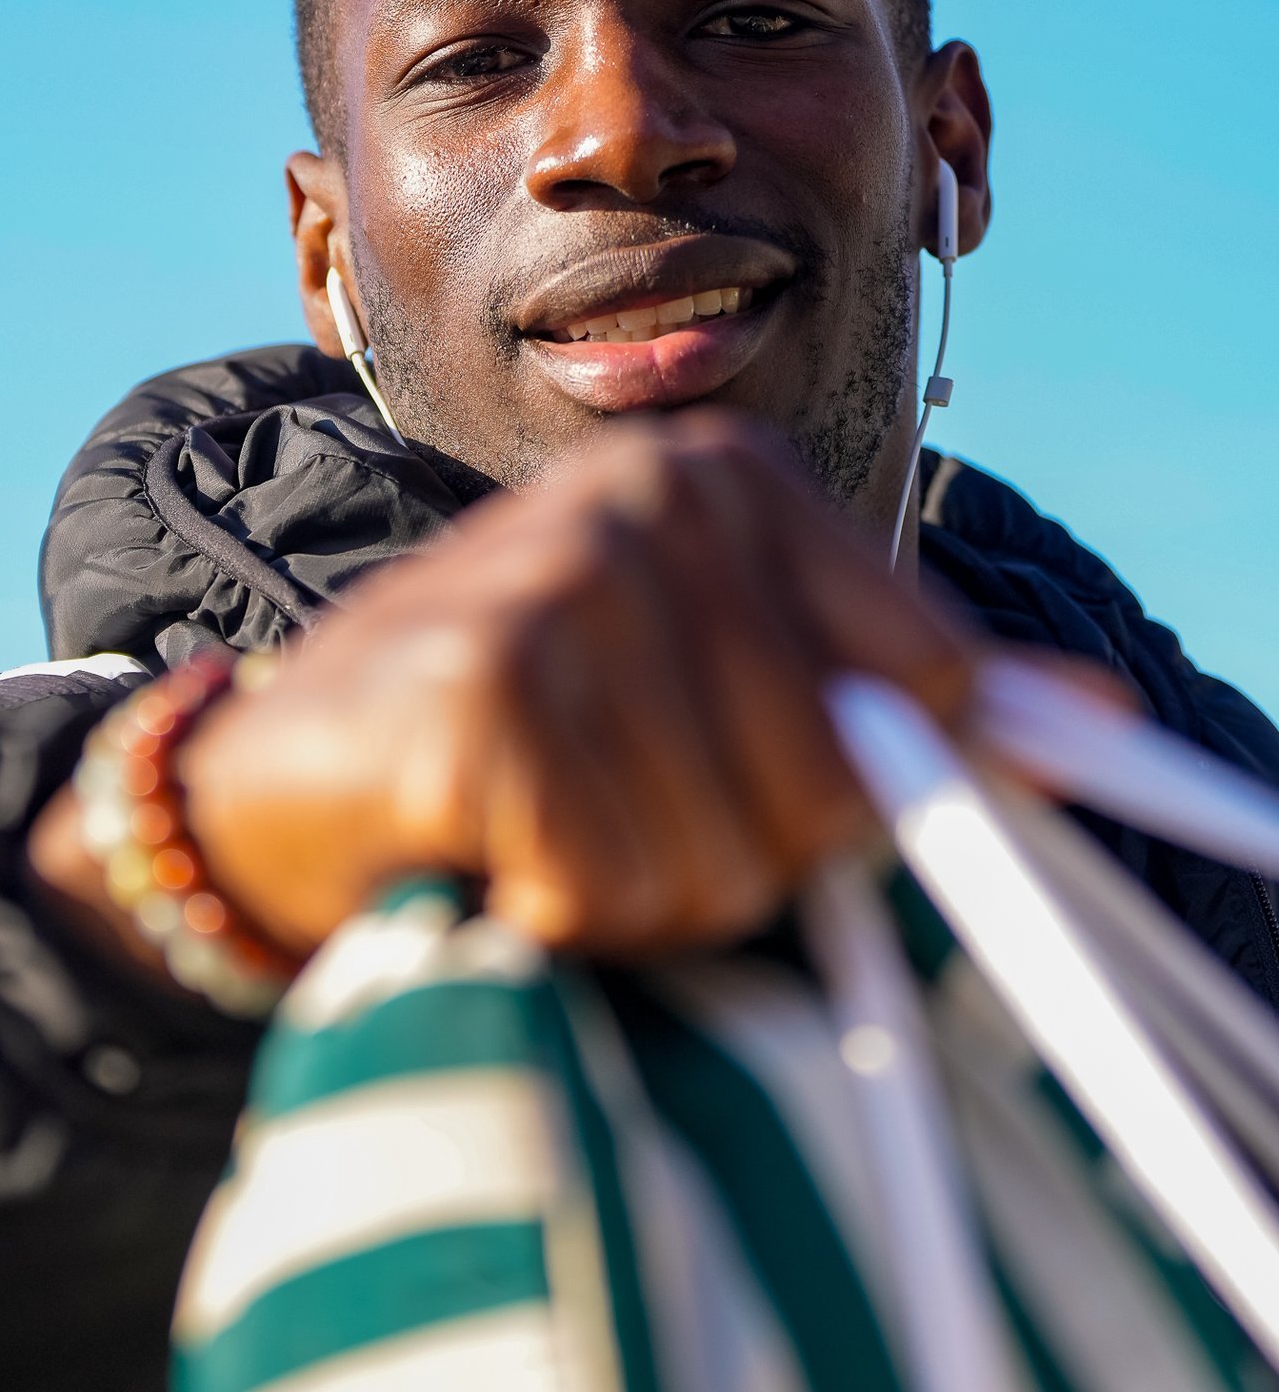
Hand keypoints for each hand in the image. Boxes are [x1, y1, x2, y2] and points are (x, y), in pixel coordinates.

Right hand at [177, 412, 978, 957]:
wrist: (282, 776)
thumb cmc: (523, 739)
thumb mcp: (716, 685)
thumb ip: (897, 696)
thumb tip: (1109, 719)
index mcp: (728, 478)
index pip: (933, 684)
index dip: (882, 793)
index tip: (786, 808)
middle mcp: (649, 496)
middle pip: (835, 787)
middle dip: (734, 860)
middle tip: (615, 820)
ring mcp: (564, 580)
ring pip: (726, 855)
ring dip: (638, 898)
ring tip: (543, 835)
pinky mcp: (484, 689)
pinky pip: (612, 885)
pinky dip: (556, 913)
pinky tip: (484, 850)